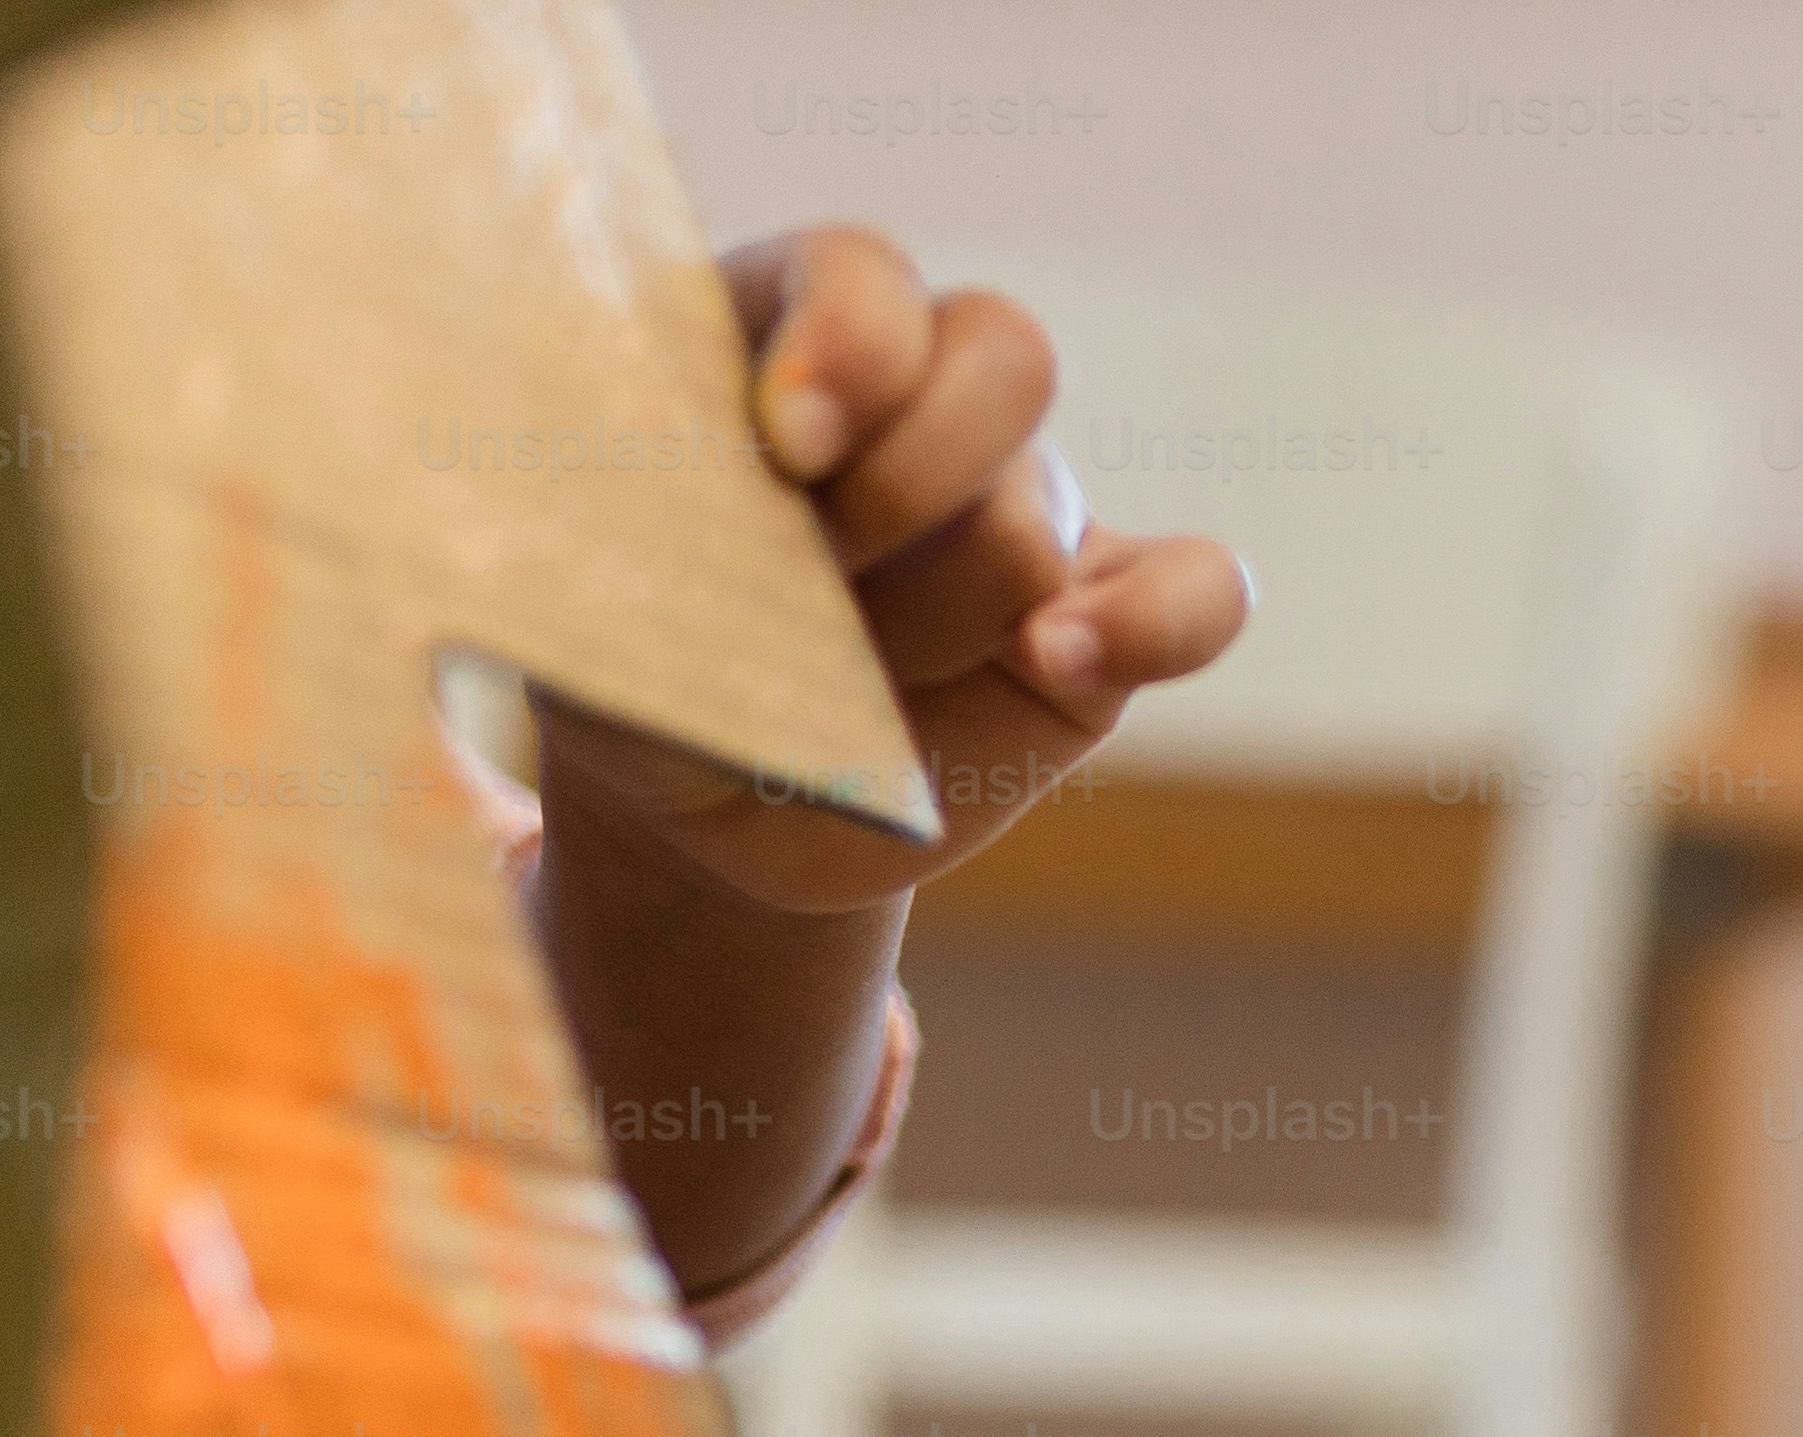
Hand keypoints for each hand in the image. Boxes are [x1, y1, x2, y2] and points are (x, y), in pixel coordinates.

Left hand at [537, 225, 1252, 912]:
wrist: (705, 794)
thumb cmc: (635, 664)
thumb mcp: (601, 597)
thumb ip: (666, 547)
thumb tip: (757, 562)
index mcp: (788, 329)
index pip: (867, 277)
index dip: (847, 349)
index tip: (784, 447)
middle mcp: (926, 398)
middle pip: (1003, 355)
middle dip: (908, 477)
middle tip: (814, 576)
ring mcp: (1025, 507)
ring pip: (1032, 519)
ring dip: (928, 619)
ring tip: (837, 689)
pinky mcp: (1098, 624)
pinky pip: (1201, 594)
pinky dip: (1156, 623)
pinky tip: (1058, 657)